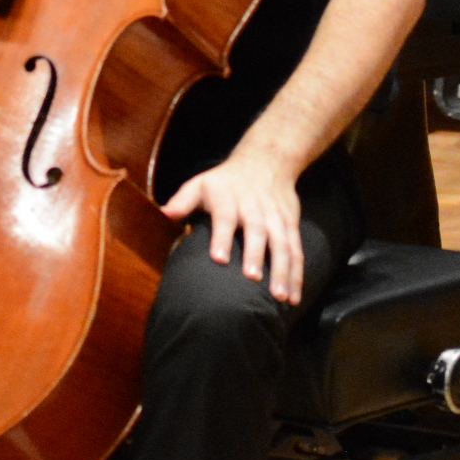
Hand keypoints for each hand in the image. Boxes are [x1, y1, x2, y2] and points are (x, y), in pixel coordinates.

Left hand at [160, 149, 307, 303]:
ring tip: (279, 297)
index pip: (225, 215)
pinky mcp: (290, 225)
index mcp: (229, 196)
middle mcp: (254, 206)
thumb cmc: (224, 182)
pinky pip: (296, 250)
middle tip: (252, 279)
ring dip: (282, 270)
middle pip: (257, 229)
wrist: (266, 161)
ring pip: (282, 243)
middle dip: (256, 254)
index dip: (222, 236)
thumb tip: (163, 214)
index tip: (219, 259)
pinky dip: (297, 274)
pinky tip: (293, 297)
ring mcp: (276, 216)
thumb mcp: (200, 183)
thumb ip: (182, 201)